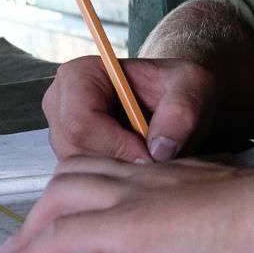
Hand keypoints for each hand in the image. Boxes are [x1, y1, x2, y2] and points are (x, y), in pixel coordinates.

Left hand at [0, 158, 253, 252]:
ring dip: (31, 230)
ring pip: (61, 196)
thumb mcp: (246, 225)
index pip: (117, 170)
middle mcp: (154, 177)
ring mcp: (139, 198)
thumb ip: (218, 231)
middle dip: (47, 208)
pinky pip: (63, 234)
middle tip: (30, 245)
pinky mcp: (131, 227)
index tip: (71, 224)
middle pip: (78, 174)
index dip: (87, 193)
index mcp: (182, 176)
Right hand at [42, 56, 221, 163]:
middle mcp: (60, 104)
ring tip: (151, 158)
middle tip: (156, 161)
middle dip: (118, 162)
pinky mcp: (72, 154)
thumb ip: (181, 111)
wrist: (177, 96)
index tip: (152, 154)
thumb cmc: (179, 85)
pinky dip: (114, 177)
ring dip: (118, 171)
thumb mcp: (192, 86)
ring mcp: (62, 132)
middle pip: (76, 151)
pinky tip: (140, 165)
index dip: (117, 146)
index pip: (81, 124)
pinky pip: (86, 177)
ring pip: (80, 170)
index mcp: (79, 75)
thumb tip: (159, 149)